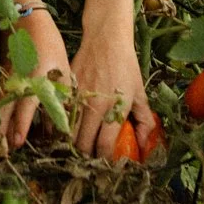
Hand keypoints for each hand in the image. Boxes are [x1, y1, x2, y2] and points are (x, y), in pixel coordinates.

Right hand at [0, 5, 71, 149]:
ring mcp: (8, 79)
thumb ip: (62, 92)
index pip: (26, 106)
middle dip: (4, 130)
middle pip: (7, 109)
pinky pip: (2, 98)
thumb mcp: (61, 67)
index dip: (23, 124)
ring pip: (2, 105)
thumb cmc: (48, 42)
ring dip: (0, 123)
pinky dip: (1, 112)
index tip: (20, 142)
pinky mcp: (5, 77)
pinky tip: (1, 124)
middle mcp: (17, 81)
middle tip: (2, 149)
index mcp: (34, 78)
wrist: (25, 19)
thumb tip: (63, 117)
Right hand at [70, 27, 150, 157]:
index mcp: (113, 108)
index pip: (104, 145)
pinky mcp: (65, 89)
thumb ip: (144, 121)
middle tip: (89, 161)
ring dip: (71, 144)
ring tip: (76, 150)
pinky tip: (65, 131)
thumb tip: (144, 145)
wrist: (105, 39)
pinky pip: (59, 115)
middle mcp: (93, 106)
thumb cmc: (126, 66)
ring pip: (67, 131)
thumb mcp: (139, 93)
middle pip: (82, 143)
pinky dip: (61, 126)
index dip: (104, 160)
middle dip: (85, 157)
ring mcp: (76, 98)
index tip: (106, 164)